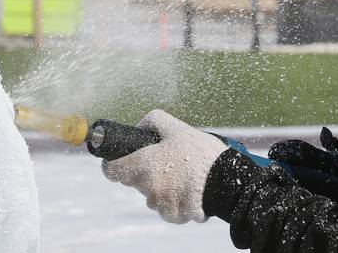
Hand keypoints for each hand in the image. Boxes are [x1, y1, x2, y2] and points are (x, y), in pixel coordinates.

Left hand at [102, 109, 227, 223]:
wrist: (226, 181)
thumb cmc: (201, 154)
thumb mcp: (178, 128)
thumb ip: (154, 121)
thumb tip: (139, 127)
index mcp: (143, 164)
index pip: (111, 169)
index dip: (115, 163)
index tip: (123, 158)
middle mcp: (147, 187)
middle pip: (134, 181)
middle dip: (144, 171)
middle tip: (164, 161)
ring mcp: (160, 203)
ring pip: (151, 195)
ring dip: (160, 187)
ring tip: (181, 175)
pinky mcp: (173, 215)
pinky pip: (166, 208)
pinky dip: (174, 200)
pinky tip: (188, 190)